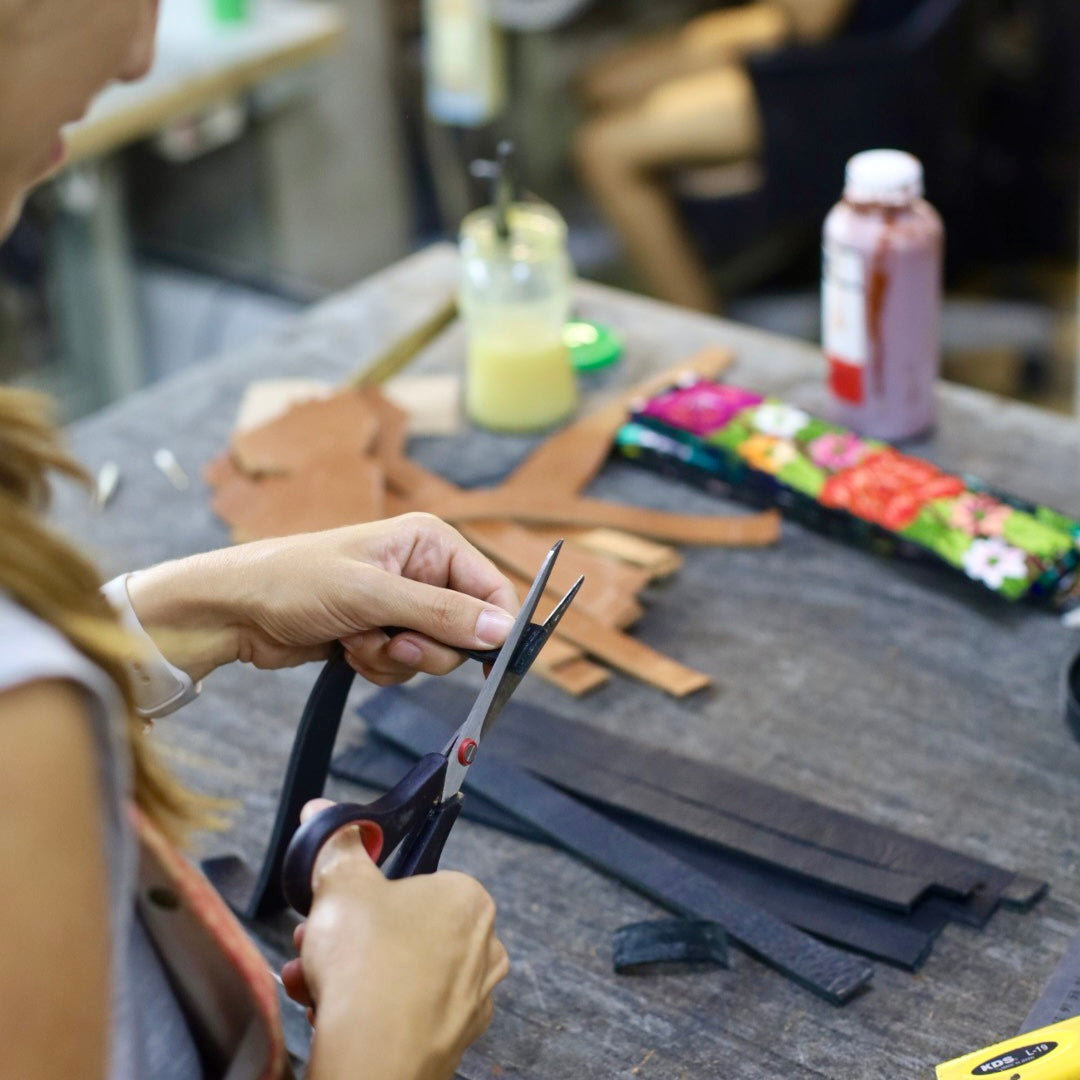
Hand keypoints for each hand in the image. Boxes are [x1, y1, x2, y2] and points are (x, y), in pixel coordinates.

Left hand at [125, 514, 517, 685]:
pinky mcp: (381, 632)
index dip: (492, 629)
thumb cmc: (293, 581)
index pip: (492, 590)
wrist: (234, 610)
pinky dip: (377, 665)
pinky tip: (345, 646)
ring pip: (433, 654)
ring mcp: (401, 604)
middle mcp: (423, 570)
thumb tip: (503, 630)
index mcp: (430, 542)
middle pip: (466, 630)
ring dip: (394, 658)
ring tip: (355, 637)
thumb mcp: (372, 595)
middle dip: (425, 646)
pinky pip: (404, 665)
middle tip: (391, 640)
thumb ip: (441, 612)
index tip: (484, 663)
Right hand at [280, 799, 508, 1079]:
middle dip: (349, 937)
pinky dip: (365, 1011)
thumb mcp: (341, 885)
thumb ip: (335, 845)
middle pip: (402, 930)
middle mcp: (482, 947)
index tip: (334, 904)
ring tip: (309, 979)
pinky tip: (326, 1012)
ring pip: (398, 974)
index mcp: (468, 898)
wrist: (373, 1057)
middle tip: (314, 941)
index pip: (414, 883)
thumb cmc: (367, 965)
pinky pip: (401, 1015)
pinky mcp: (451, 1042)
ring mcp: (470, 999)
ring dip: (347, 974)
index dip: (365, 894)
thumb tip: (322, 813)